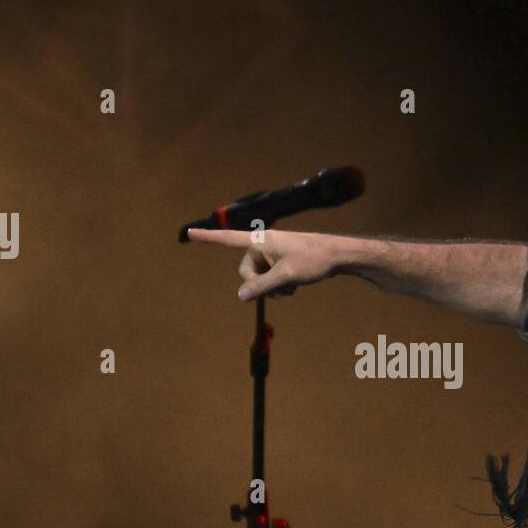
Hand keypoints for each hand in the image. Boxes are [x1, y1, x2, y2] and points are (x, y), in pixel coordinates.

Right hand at [184, 227, 344, 300]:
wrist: (337, 255)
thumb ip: (262, 286)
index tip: (190, 232)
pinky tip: (296, 285)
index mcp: (260, 241)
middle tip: (279, 290)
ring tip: (292, 287)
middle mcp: (263, 245)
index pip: (228, 239)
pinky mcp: (282, 260)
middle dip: (259, 284)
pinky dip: (280, 284)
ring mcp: (273, 253)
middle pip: (246, 270)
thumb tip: (241, 296)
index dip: (208, 238)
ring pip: (260, 277)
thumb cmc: (313, 260)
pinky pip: (271, 276)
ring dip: (272, 287)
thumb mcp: (286, 276)